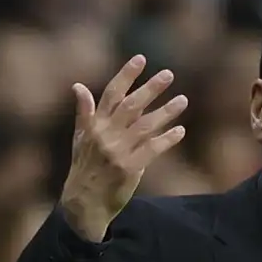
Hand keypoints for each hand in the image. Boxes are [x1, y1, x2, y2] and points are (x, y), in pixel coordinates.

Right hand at [61, 55, 188, 241]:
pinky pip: (152, 149)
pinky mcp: (129, 168)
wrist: (84, 203)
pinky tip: (180, 130)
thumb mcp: (79, 138)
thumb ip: (84, 112)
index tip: (141, 59)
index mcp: (94, 125)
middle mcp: (105, 135)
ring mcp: (118, 151)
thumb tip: (78, 86)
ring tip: (183, 100)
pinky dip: (166, 139)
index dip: (126, 75)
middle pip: (131, 105)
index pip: (111, 94)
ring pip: (146, 126)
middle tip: (169, 74)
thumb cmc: (84, 168)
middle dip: (151, 88)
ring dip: (166, 112)